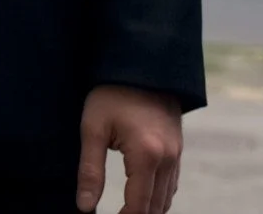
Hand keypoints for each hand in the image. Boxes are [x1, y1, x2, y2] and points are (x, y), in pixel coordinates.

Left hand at [76, 85, 183, 213]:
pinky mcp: (178, 149)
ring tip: (125, 213)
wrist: (142, 64)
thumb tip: (85, 207)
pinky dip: (158, 197)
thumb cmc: (111, 94)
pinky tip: (141, 199)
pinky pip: (171, 183)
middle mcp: (168, 159)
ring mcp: (177, 154)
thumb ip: (90, 171)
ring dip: (148, 210)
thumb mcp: (92, 129)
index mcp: (147, 156)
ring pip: (166, 198)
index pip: (138, 206)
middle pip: (155, 207)